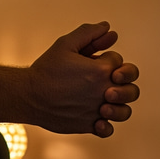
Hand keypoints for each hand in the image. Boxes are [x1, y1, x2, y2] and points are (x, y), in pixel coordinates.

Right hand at [0, 22, 138, 137]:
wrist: (28, 95)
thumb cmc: (46, 68)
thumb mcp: (66, 44)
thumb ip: (89, 33)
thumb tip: (109, 28)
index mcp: (101, 70)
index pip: (118, 61)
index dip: (106, 58)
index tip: (89, 60)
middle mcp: (104, 92)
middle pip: (131, 88)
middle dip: (123, 81)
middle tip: (107, 79)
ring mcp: (97, 111)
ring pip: (124, 112)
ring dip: (119, 104)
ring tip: (105, 100)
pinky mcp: (87, 126)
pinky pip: (107, 130)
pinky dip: (106, 126)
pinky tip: (97, 117)